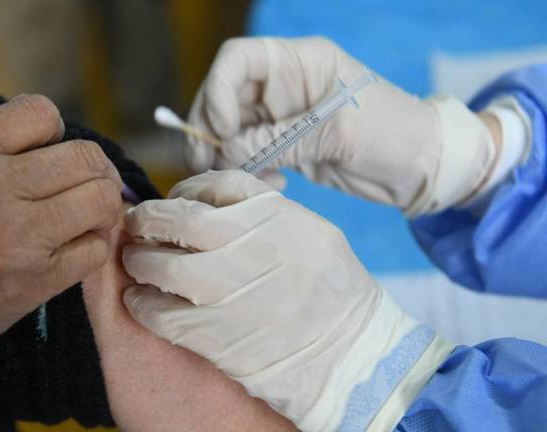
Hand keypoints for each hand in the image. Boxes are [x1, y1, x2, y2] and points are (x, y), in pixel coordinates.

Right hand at [0, 95, 122, 366]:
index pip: (41, 112)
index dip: (51, 129)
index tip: (45, 149)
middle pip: (85, 156)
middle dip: (92, 165)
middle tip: (82, 180)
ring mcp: (21, 236)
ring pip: (100, 199)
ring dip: (99, 204)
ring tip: (82, 215)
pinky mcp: (34, 282)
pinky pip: (92, 252)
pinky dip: (89, 248)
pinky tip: (70, 250)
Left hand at [122, 170, 453, 429]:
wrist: (351, 358)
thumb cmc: (333, 294)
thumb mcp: (313, 233)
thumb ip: (264, 211)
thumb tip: (206, 201)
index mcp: (278, 216)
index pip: (215, 185)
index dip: (184, 190)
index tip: (173, 203)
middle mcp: (252, 247)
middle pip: (180, 220)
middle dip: (148, 219)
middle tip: (136, 226)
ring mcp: (231, 292)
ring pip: (163, 265)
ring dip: (140, 262)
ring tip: (137, 263)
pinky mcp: (215, 336)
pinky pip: (160, 313)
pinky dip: (142, 304)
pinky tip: (141, 301)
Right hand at [187, 37, 496, 214]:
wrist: (424, 168)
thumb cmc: (395, 133)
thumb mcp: (339, 134)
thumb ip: (281, 141)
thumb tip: (226, 152)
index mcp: (300, 63)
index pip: (237, 60)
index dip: (218, 90)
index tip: (221, 131)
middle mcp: (283, 86)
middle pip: (223, 97)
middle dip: (210, 130)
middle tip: (207, 165)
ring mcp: (282, 117)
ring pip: (230, 131)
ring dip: (226, 157)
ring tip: (242, 180)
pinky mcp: (285, 146)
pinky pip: (248, 156)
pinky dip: (247, 171)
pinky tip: (271, 185)